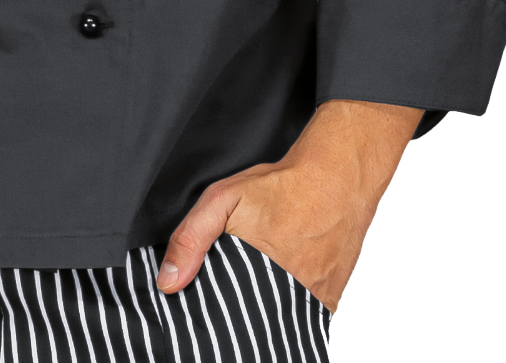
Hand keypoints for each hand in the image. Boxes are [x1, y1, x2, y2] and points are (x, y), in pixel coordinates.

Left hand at [156, 100, 421, 311]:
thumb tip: (168, 282)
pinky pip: (299, 319)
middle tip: (235, 280)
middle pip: (248, 325)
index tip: (203, 302)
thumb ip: (191, 238)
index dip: (208, 313)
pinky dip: (286, 310)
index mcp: (253, 275)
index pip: (220, 318)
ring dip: (261, 312)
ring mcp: (310, 303)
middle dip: (234, 311)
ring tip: (255, 283)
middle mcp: (284, 296)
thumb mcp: (223, 198)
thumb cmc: (281, 187)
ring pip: (274, 324)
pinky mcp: (327, 304)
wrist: (337, 179)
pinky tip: (279, 286)